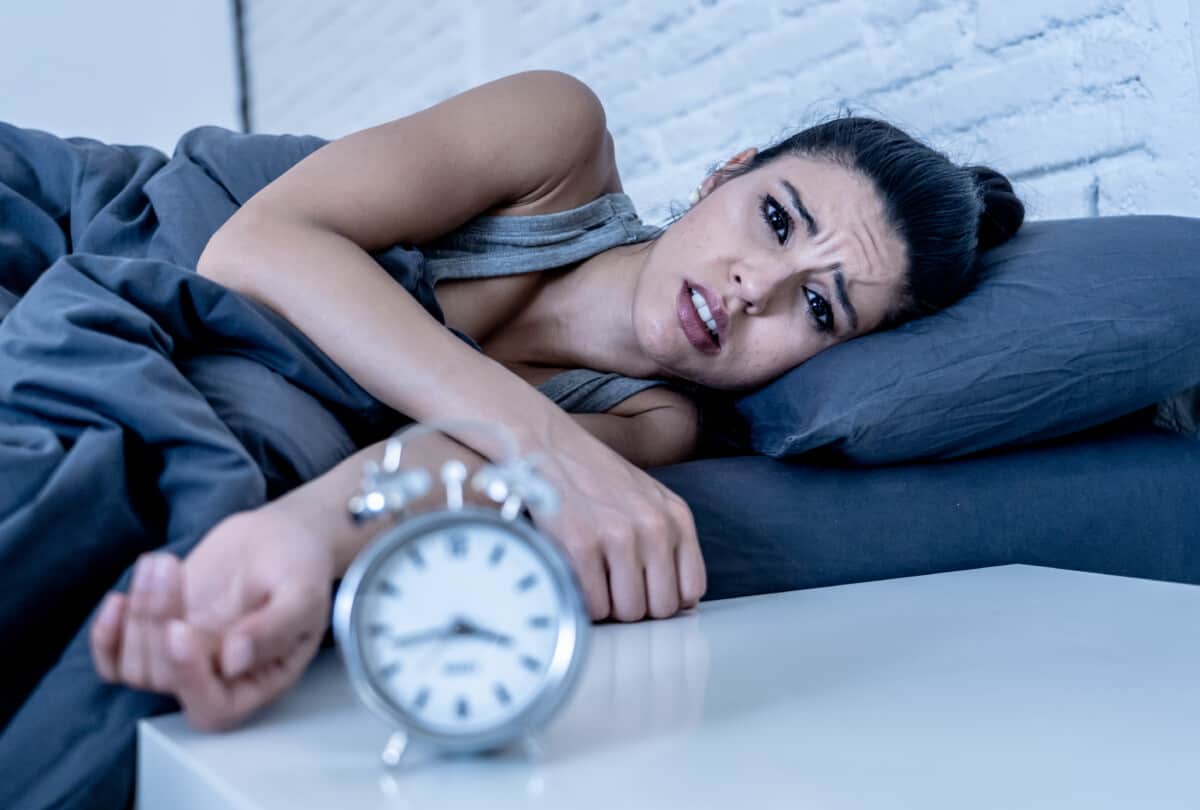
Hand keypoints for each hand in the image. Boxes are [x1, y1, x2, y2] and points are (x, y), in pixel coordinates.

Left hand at [89, 505, 334, 730]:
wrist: (279, 537)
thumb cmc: (300, 566)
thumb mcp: (302, 593)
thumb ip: (276, 628)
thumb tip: (234, 660)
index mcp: (259, 680)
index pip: (213, 707)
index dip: (188, 678)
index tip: (181, 629)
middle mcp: (217, 678)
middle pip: (165, 680)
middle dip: (157, 623)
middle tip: (170, 568)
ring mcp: (184, 658)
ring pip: (136, 668)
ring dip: (138, 615)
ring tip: (162, 563)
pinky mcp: (158, 637)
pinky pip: (116, 661)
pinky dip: (106, 637)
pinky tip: (117, 600)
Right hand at [522, 418, 706, 622]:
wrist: (547, 445)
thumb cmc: (594, 476)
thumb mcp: (648, 499)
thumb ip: (668, 541)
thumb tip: (679, 603)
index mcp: (675, 516)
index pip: (690, 591)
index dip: (663, 599)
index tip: (642, 593)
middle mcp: (654, 526)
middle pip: (660, 608)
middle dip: (635, 606)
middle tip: (611, 587)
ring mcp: (618, 536)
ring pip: (628, 612)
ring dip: (607, 606)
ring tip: (591, 579)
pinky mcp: (581, 545)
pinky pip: (593, 606)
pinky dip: (582, 602)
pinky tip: (574, 577)